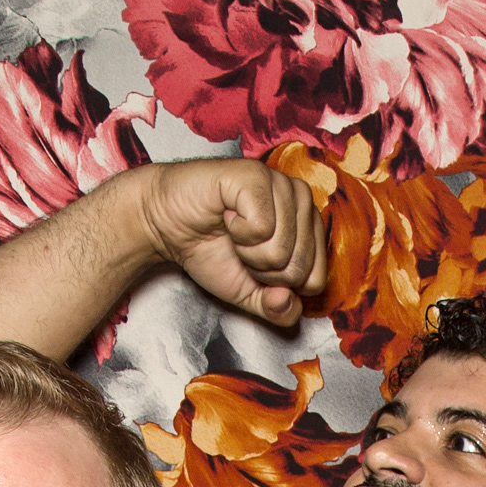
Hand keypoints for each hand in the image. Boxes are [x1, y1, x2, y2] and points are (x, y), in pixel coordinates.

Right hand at [138, 157, 327, 325]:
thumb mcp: (252, 295)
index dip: (279, 286)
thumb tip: (287, 301)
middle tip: (241, 247)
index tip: (256, 265)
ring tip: (234, 231)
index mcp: (309, 227)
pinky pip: (263, 228)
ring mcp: (280, 184)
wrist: (168, 227)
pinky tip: (227, 215)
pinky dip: (238, 233)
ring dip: (249, 252)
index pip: (316, 281)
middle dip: (263, 270)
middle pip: (300, 268)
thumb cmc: (211, 251)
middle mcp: (301, 200)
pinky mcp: (256, 176)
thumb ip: (279, 310)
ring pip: (282, 250)